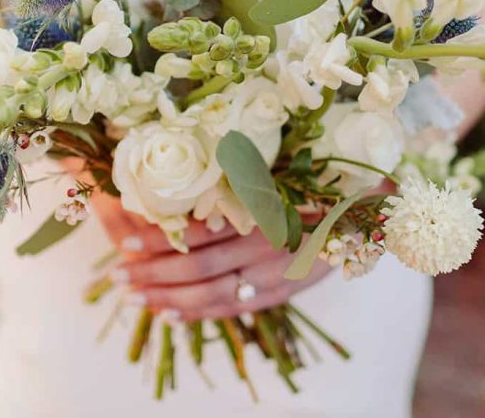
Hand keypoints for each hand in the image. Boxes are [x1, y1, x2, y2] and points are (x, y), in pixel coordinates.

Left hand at [91, 193, 331, 320]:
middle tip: (117, 276)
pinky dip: (200, 314)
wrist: (368, 207)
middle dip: (154, 274)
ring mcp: (277, 273)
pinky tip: (169, 316)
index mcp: (263, 210)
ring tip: (133, 297)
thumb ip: (238, 180)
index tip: (126, 242)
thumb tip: (184, 187)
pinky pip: (236, 308)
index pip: (201, 232)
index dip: (162, 239)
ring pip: (214, 293)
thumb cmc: (318, 179)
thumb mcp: (279, 169)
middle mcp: (268, 245)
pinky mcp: (284, 292)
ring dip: (168, 298)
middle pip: (200, 267)